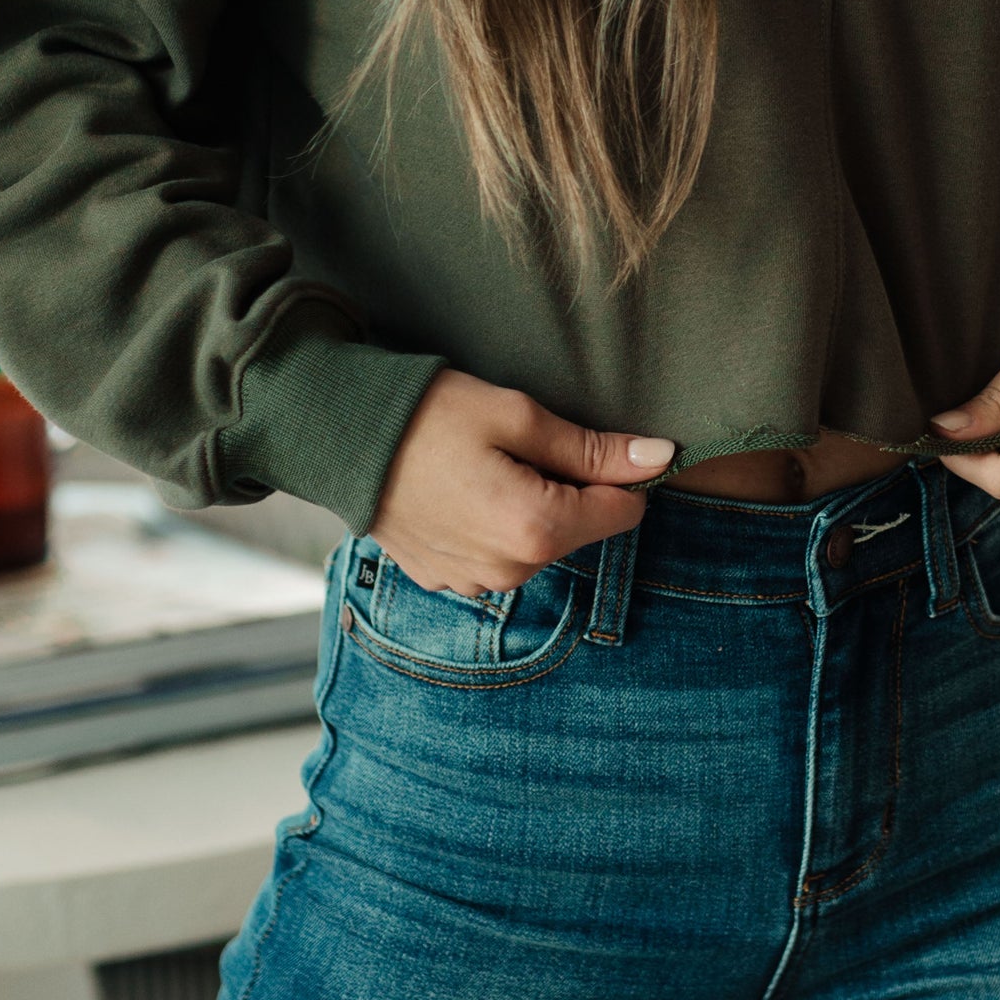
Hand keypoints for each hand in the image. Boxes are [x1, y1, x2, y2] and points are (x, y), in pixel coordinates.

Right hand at [369, 367, 675, 593]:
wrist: (340, 438)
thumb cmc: (431, 416)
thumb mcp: (518, 416)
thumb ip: (592, 448)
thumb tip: (660, 457)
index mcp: (536, 530)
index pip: (622, 511)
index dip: (618, 471)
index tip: (585, 439)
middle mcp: (510, 572)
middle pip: (579, 528)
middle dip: (568, 487)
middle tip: (519, 442)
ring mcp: (475, 583)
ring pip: (539, 542)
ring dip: (530, 506)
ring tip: (483, 462)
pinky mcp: (446, 581)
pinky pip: (497, 554)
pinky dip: (493, 523)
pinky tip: (462, 488)